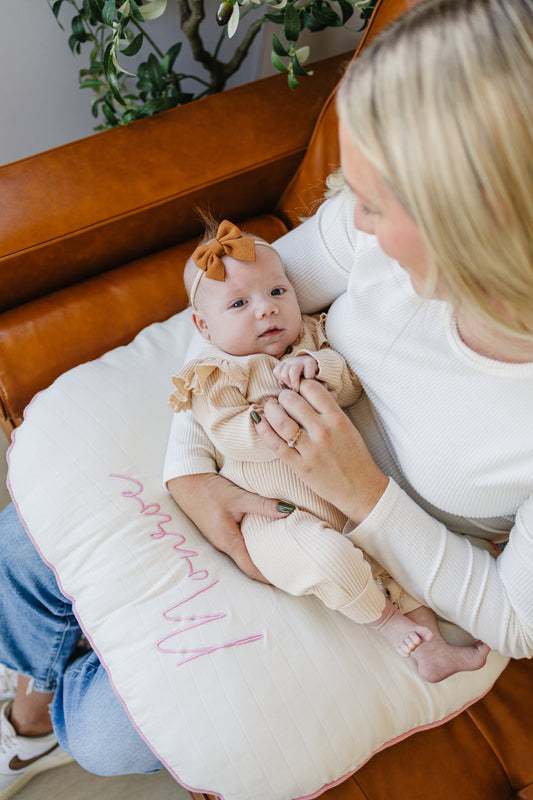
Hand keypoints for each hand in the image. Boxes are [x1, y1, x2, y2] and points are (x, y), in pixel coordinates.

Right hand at [167, 473, 292, 581]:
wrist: (187, 482)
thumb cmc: (209, 491)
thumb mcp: (238, 497)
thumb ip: (263, 504)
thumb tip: (289, 511)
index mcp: (229, 542)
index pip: (252, 569)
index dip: (269, 577)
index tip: (287, 580)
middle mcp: (225, 545)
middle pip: (250, 565)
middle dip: (268, 569)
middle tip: (290, 568)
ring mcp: (222, 538)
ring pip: (245, 554)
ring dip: (261, 557)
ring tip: (282, 556)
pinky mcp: (222, 530)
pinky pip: (241, 543)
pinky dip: (254, 545)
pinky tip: (266, 538)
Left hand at [252, 379, 388, 523]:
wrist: (360, 489)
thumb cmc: (355, 457)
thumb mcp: (348, 428)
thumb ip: (329, 411)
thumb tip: (306, 394)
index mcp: (337, 419)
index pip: (312, 388)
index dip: (301, 385)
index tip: (297, 389)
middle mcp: (323, 431)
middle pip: (292, 401)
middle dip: (283, 396)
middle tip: (281, 399)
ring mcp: (310, 450)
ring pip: (280, 421)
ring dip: (270, 409)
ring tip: (270, 407)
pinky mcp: (300, 466)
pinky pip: (275, 444)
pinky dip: (263, 430)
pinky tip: (259, 421)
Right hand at [273, 355, 317, 391]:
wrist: (307, 366)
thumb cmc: (314, 376)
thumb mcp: (320, 379)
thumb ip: (321, 385)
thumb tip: (322, 390)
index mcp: (310, 363)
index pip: (308, 374)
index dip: (307, 381)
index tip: (307, 388)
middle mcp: (299, 360)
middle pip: (293, 372)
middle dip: (293, 384)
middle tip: (296, 391)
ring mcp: (289, 361)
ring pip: (283, 373)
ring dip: (286, 382)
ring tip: (291, 386)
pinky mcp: (282, 363)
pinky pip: (276, 371)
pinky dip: (279, 378)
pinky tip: (285, 382)